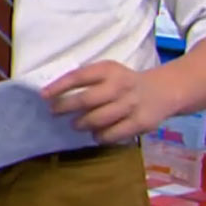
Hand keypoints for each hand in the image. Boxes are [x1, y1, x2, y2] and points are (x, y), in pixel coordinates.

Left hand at [41, 61, 173, 143]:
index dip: (59, 86)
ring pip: (99, 119)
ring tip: (76, 124)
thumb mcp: (107, 73)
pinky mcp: (140, 122)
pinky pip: (113, 134)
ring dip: (82, 124)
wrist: (161, 91)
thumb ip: (85, 80)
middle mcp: (121, 85)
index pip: (79, 76)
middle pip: (87, 99)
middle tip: (55, 112)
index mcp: (109, 69)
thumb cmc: (123, 83)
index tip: (43, 96)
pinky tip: (96, 134)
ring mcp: (131, 104)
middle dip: (66, 107)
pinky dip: (100, 136)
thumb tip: (53, 96)